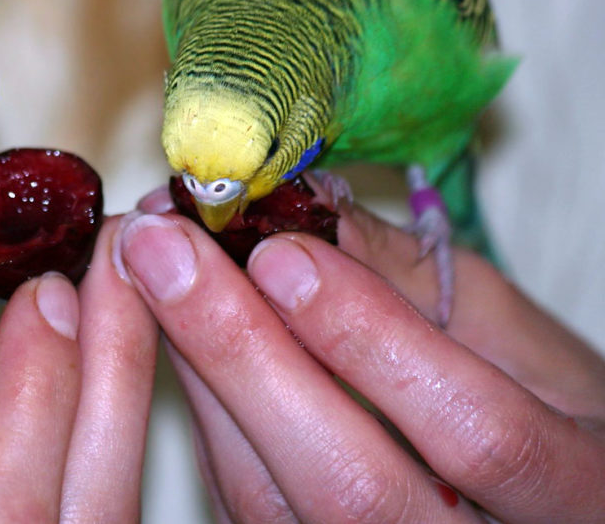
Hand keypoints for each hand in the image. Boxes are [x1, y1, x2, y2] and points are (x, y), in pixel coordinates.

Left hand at [116, 185, 604, 522]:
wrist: (535, 504)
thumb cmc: (552, 416)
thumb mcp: (524, 342)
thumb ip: (423, 285)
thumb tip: (306, 215)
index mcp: (577, 495)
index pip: (476, 435)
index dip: (372, 343)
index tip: (281, 252)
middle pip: (349, 487)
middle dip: (244, 355)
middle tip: (164, 246)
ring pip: (272, 501)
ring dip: (199, 372)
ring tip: (149, 268)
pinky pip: (242, 496)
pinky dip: (201, 406)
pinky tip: (172, 328)